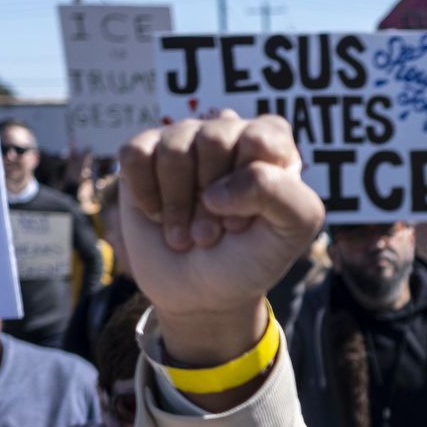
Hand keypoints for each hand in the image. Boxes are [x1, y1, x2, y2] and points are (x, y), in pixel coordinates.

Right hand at [118, 112, 323, 366]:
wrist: (199, 293)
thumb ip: (282, 194)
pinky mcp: (144, 154)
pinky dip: (144, 194)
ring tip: (185, 234)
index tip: (243, 223)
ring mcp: (184, 139)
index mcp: (272, 146)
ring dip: (177, 204)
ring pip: (173, 148)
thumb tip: (218, 188)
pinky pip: (135, 154)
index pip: (262, 138)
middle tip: (210, 233)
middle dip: (209, 200)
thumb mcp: (291, 232)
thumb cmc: (249, 259)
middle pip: (214, 140)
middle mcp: (228, 134)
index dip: (250, 185)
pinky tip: (157, 214)